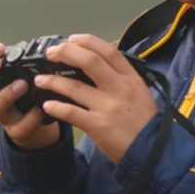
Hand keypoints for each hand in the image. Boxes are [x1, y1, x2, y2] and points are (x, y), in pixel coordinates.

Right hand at [0, 43, 61, 150]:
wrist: (38, 127)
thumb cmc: (27, 97)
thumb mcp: (20, 77)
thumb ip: (21, 64)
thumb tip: (32, 46)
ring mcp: (3, 116)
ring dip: (5, 94)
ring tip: (22, 83)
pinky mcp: (18, 130)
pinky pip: (20, 127)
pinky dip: (30, 117)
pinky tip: (40, 108)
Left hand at [33, 34, 157, 162]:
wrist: (155, 154)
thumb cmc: (146, 124)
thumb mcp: (140, 94)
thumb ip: (121, 80)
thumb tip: (97, 67)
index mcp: (131, 79)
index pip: (109, 51)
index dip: (87, 41)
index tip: (71, 39)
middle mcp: (120, 88)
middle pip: (89, 61)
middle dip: (65, 53)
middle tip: (51, 53)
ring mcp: (108, 107)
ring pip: (74, 86)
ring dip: (53, 81)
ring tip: (40, 80)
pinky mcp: (98, 126)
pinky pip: (71, 112)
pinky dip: (56, 107)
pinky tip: (47, 105)